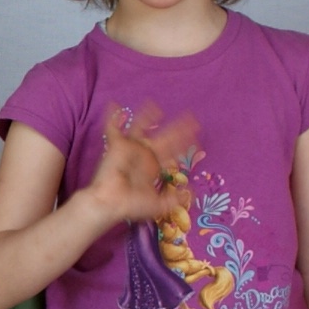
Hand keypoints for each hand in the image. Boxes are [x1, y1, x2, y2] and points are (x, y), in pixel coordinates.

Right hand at [75, 105, 194, 227]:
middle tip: (192, 117)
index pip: (173, 151)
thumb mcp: (158, 205)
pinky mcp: (116, 145)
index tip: (197, 137)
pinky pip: (112, 128)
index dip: (185, 144)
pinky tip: (114, 104)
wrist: (110, 203)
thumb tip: (190, 193)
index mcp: (154, 165)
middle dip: (178, 127)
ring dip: (147, 116)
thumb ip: (174, 199)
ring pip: (140, 126)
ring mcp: (130, 147)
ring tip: (154, 103)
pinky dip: (111, 116)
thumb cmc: (131, 205)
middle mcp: (144, 153)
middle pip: (164, 136)